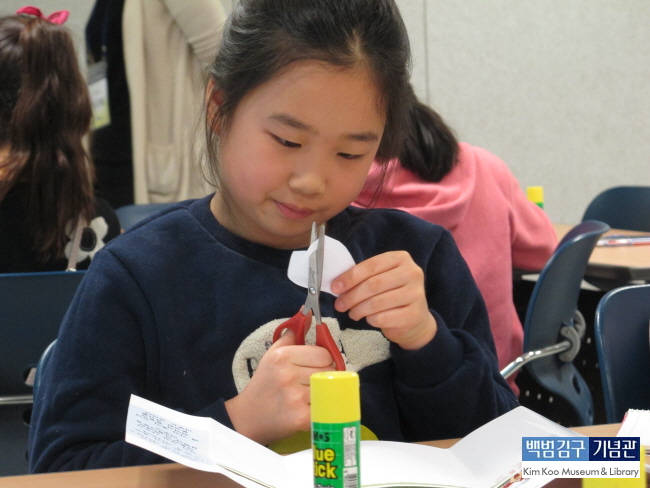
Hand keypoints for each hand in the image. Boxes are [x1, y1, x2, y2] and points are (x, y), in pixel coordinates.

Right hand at [224, 329, 333, 444]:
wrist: (248, 417)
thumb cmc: (264, 384)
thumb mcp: (272, 355)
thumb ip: (291, 335)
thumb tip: (308, 315)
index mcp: (282, 356)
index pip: (324, 353)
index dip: (323, 360)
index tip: (315, 366)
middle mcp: (288, 375)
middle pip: (329, 370)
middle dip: (324, 375)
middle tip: (311, 382)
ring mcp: (295, 397)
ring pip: (328, 388)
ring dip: (323, 392)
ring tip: (309, 396)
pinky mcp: (301, 418)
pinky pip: (325, 407)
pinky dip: (321, 409)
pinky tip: (309, 409)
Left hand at [331, 251, 436, 350]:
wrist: (415, 317)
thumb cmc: (392, 293)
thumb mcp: (381, 278)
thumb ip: (363, 277)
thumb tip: (337, 285)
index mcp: (401, 258)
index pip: (371, 266)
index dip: (350, 277)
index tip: (335, 287)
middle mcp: (412, 273)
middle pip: (373, 285)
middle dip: (351, 296)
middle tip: (339, 305)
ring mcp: (415, 294)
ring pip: (376, 303)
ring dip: (358, 310)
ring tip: (352, 313)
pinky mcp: (414, 315)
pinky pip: (383, 318)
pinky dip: (370, 320)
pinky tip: (369, 319)